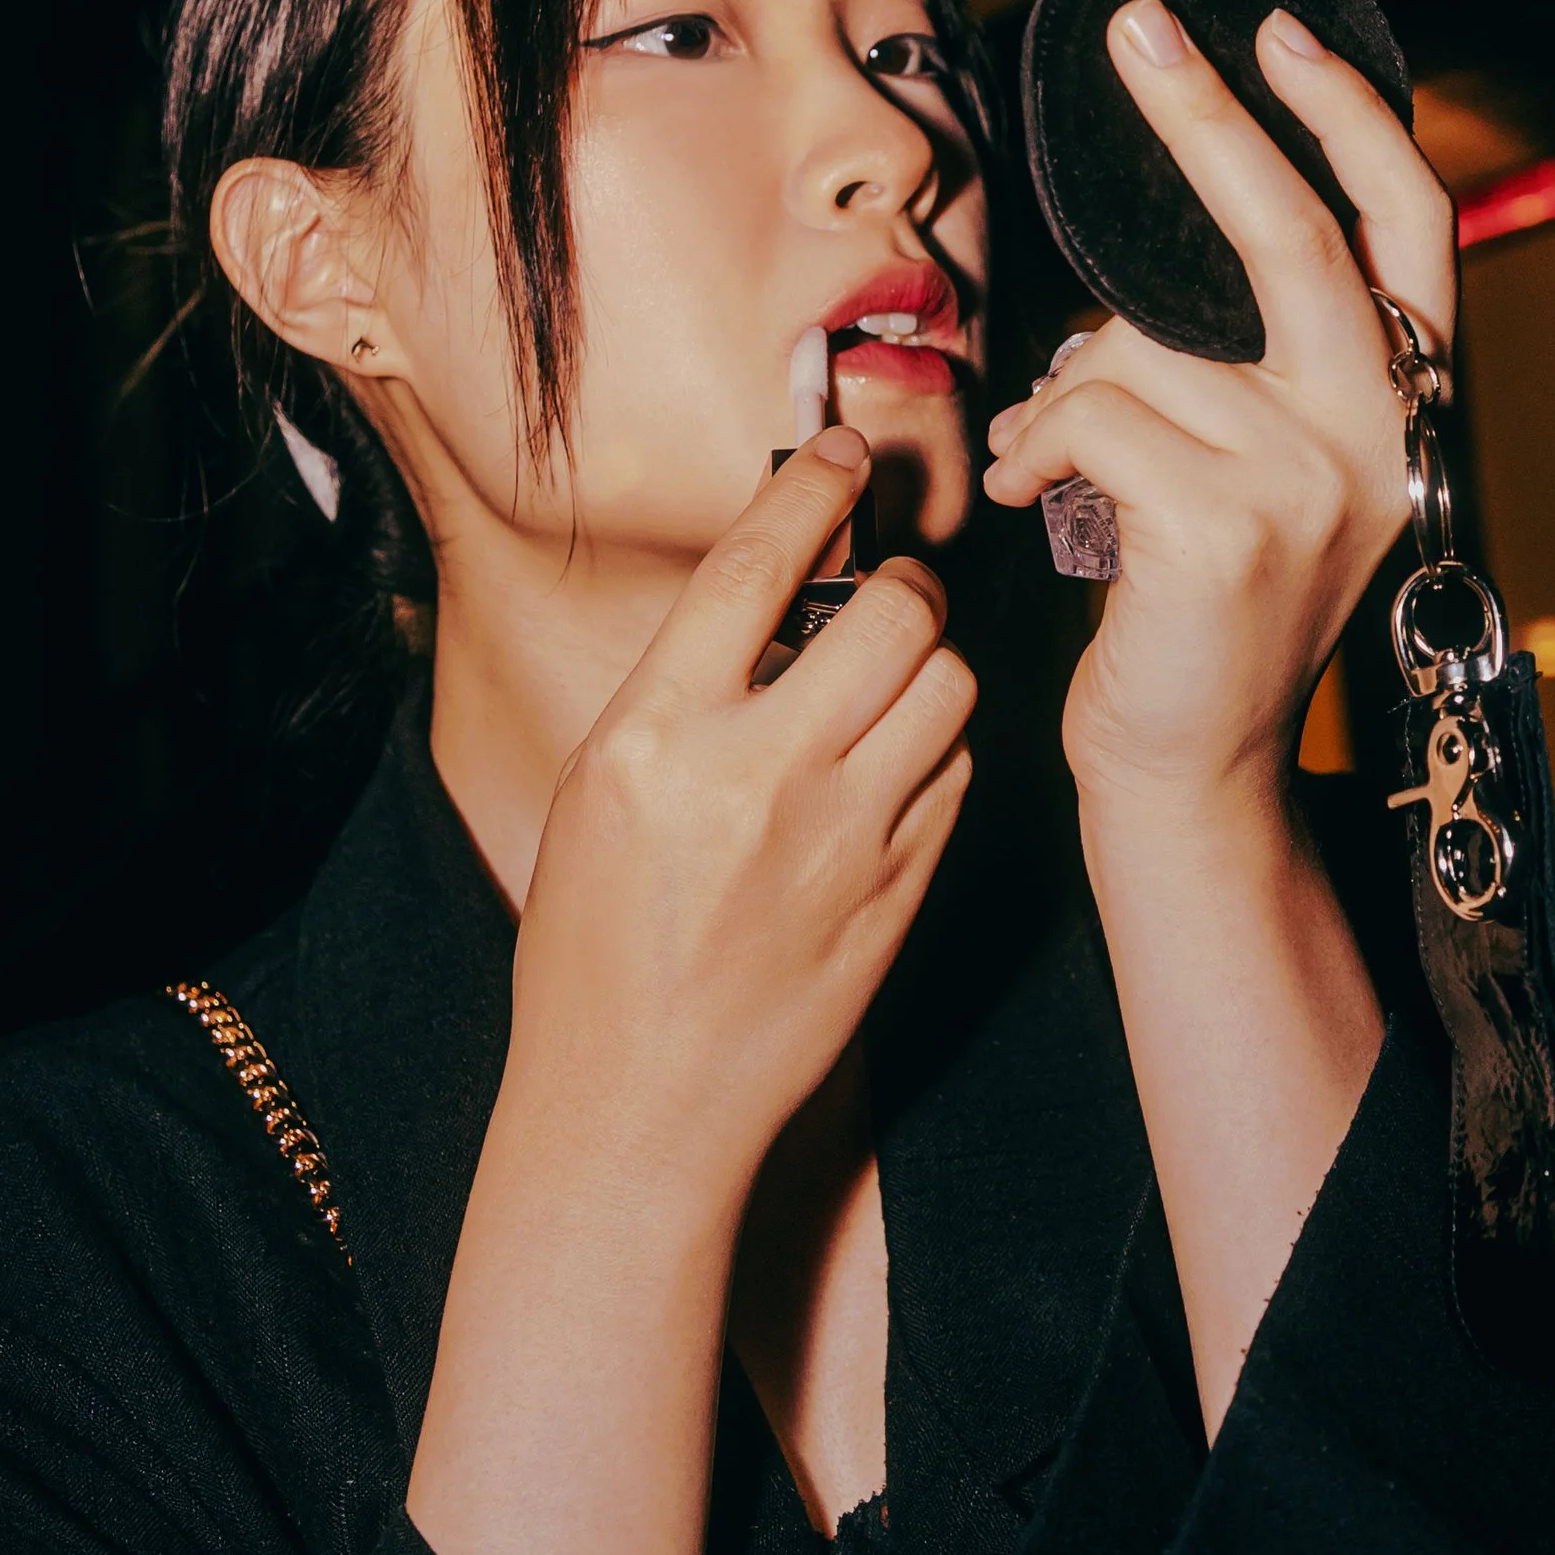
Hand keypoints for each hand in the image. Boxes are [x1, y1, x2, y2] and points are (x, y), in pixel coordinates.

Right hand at [510, 430, 975, 1206]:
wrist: (640, 1101)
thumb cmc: (597, 945)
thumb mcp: (597, 792)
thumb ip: (683, 690)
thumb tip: (771, 590)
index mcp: (655, 736)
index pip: (756, 564)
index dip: (813, 485)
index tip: (843, 453)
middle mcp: (758, 777)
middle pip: (894, 613)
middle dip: (903, 582)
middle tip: (885, 593)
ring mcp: (843, 841)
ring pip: (950, 687)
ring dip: (931, 664)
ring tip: (893, 684)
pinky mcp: (901, 895)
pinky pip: (957, 775)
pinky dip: (938, 751)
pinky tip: (894, 770)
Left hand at [982, 0, 1454, 812]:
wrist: (1188, 768)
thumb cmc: (1194, 606)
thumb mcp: (1254, 467)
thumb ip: (1241, 362)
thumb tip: (1149, 257)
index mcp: (1398, 407)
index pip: (1409, 228)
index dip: (1354, 119)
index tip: (1283, 33)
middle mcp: (1378, 438)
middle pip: (1295, 237)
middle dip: (1209, 117)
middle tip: (1143, 32)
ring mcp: (1312, 487)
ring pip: (1145, 346)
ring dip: (1065, 384)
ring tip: (1042, 452)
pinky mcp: (1226, 532)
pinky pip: (1096, 416)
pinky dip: (1037, 442)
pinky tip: (1028, 489)